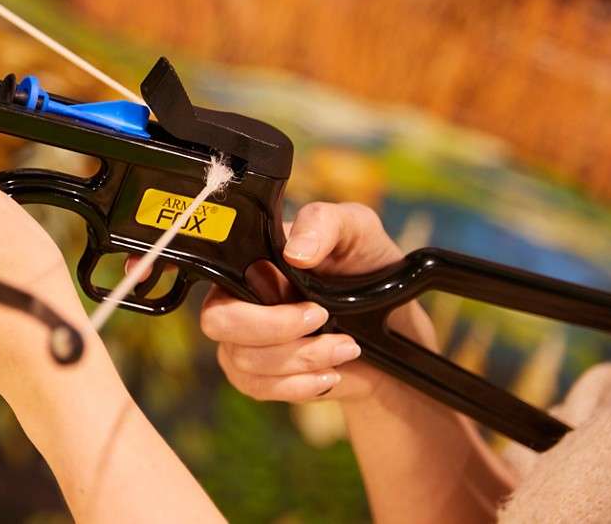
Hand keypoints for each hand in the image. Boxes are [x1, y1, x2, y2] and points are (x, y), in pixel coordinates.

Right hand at [199, 202, 416, 402]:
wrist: (392, 324)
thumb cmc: (364, 265)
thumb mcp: (355, 229)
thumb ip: (323, 223)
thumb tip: (296, 252)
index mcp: (248, 259)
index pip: (219, 279)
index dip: (257, 302)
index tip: (314, 308)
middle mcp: (236, 298)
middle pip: (218, 323)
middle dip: (275, 332)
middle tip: (324, 322)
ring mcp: (241, 339)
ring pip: (244, 361)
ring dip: (302, 359)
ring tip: (346, 348)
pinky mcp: (256, 374)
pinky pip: (258, 388)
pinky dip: (298, 386)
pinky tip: (330, 374)